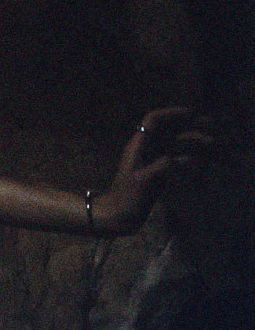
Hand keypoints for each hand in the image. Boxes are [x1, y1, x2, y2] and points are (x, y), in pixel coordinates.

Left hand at [93, 106, 210, 231]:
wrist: (118, 216)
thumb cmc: (127, 197)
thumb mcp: (144, 180)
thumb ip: (163, 166)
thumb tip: (185, 158)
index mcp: (138, 145)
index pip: (153, 120)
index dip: (171, 113)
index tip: (191, 113)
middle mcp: (145, 149)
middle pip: (167, 130)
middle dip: (187, 125)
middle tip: (209, 124)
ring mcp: (152, 161)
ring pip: (173, 143)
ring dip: (191, 140)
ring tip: (211, 142)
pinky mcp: (158, 173)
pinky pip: (175, 158)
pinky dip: (188, 156)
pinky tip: (200, 159)